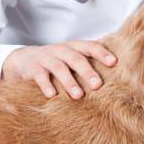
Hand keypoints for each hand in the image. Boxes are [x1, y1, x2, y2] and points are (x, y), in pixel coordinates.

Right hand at [1, 40, 116, 98]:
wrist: (24, 60)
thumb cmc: (57, 62)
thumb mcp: (72, 58)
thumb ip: (89, 62)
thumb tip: (119, 71)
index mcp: (74, 47)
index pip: (90, 47)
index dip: (102, 53)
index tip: (113, 63)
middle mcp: (62, 51)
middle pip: (76, 59)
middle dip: (88, 72)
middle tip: (98, 85)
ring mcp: (47, 58)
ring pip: (59, 68)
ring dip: (69, 82)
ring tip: (78, 96)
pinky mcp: (33, 69)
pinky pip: (40, 76)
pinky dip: (46, 85)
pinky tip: (52, 96)